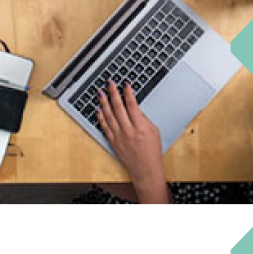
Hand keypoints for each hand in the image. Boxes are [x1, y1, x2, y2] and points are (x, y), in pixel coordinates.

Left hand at [96, 80, 166, 201]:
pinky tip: (98, 109)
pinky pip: (105, 127)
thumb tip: (134, 106)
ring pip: (109, 115)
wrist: (145, 170)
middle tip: (109, 83)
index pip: (132, 105)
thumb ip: (144, 118)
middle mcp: (128, 131)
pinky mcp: (113, 142)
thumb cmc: (152, 152)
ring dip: (104, 102)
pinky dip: (101, 117)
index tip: (125, 85)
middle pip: (118, 107)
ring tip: (101, 92)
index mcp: (140, 127)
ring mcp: (119, 137)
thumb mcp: (154, 131)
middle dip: (113, 93)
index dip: (128, 93)